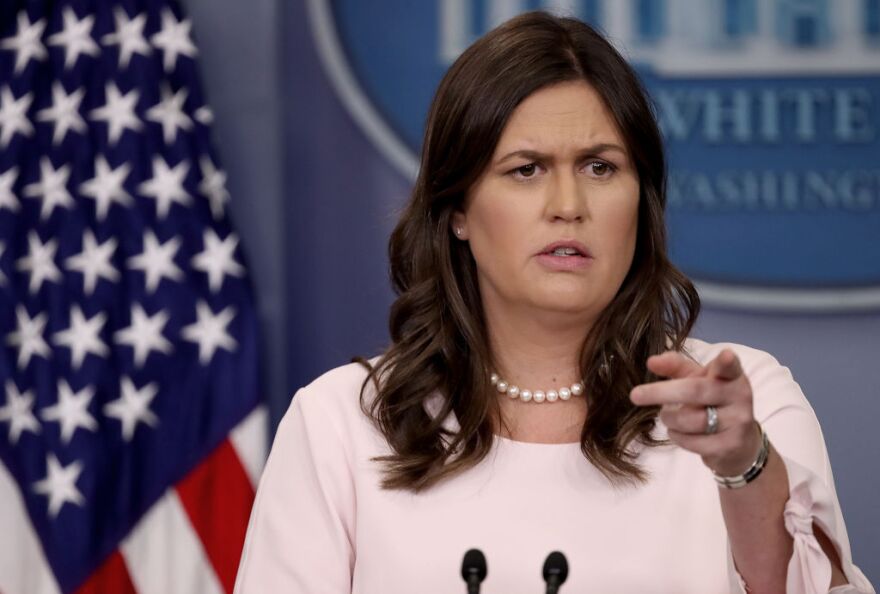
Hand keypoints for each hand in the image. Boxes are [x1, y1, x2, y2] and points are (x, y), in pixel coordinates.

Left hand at [629, 349, 761, 475]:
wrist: (738, 444)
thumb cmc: (712, 402)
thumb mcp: (697, 380)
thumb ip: (676, 366)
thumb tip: (651, 361)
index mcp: (732, 376)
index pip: (730, 367)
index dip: (727, 362)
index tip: (726, 355)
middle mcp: (740, 397)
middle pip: (695, 391)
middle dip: (661, 392)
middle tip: (634, 395)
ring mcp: (737, 423)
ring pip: (688, 420)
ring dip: (669, 418)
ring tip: (669, 416)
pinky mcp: (730, 446)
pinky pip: (691, 441)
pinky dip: (677, 436)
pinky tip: (681, 433)